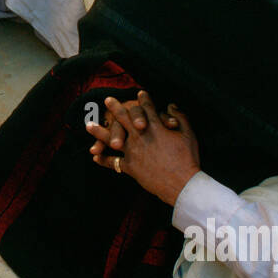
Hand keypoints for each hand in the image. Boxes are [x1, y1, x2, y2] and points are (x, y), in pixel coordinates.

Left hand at [85, 92, 199, 204]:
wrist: (180, 183)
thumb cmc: (187, 158)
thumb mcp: (188, 134)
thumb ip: (180, 117)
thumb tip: (171, 105)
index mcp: (154, 126)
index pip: (147, 108)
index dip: (143, 100)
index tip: (139, 94)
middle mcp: (139, 136)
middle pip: (123, 117)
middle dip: (115, 107)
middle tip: (107, 100)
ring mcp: (132, 151)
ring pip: (110, 138)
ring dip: (99, 131)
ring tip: (88, 125)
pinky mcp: (129, 166)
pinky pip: (113, 162)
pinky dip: (103, 160)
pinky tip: (95, 157)